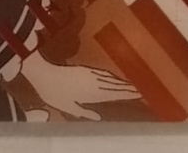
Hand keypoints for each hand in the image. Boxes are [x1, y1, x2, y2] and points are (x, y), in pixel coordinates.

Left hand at [21, 52, 140, 119]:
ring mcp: (89, 73)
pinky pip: (102, 73)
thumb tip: (98, 118)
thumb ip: (85, 113)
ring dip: (121, 81)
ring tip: (133, 85)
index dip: (129, 94)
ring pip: (110, 78)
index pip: (115, 93)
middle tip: (143, 90)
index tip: (141, 94)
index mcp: (93, 93)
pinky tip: (113, 78)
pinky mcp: (84, 68)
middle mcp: (94, 82)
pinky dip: (111, 76)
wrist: (43, 72)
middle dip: (129, 87)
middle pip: (116, 85)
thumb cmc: (54, 93)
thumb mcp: (69, 108)